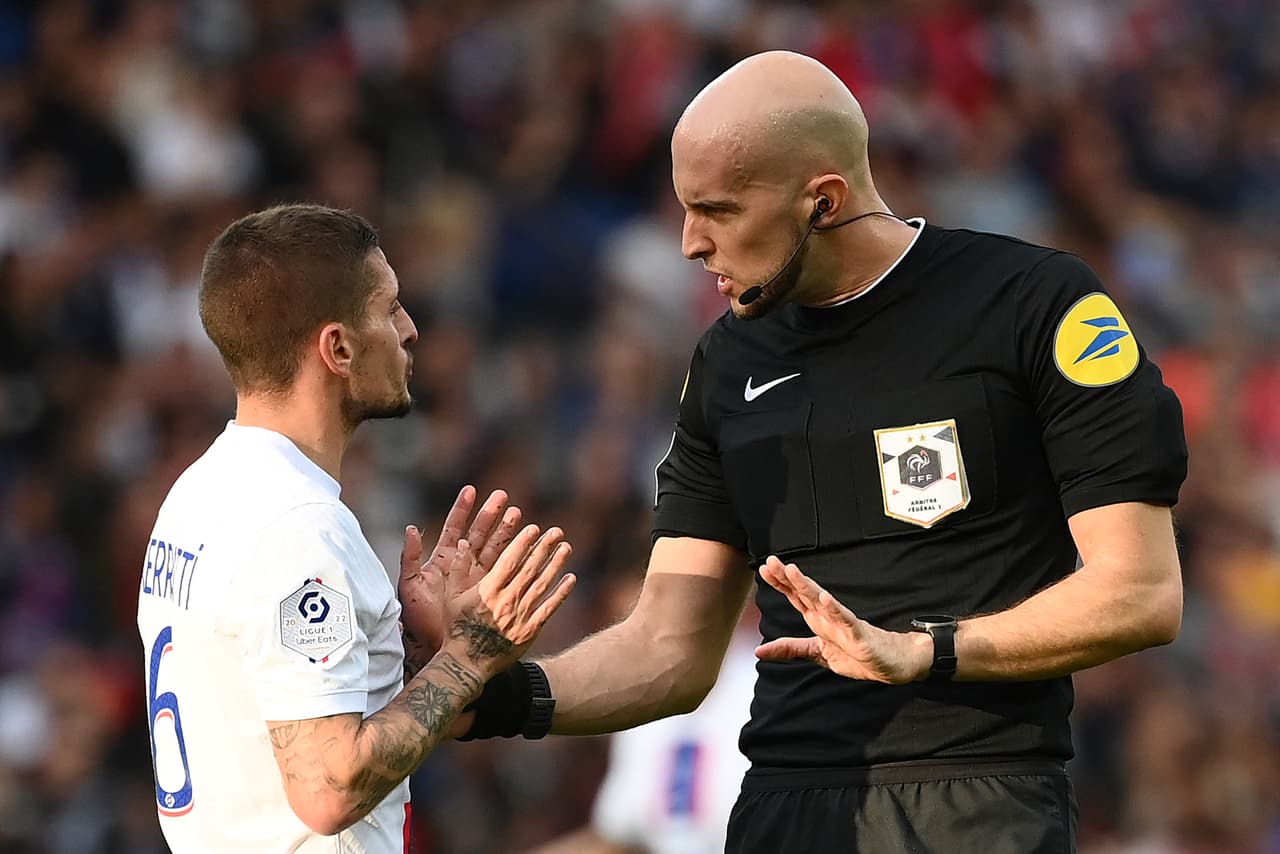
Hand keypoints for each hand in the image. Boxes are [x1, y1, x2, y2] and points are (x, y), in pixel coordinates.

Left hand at [399, 486, 522, 660]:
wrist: (432, 647)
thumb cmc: (417, 619)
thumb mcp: (410, 586)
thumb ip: (410, 557)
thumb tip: (410, 528)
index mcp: (442, 560)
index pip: (453, 528)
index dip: (462, 509)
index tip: (472, 490)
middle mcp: (461, 566)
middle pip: (478, 534)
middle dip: (490, 514)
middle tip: (503, 496)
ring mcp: (477, 578)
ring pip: (494, 548)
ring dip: (506, 531)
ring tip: (519, 514)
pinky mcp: (488, 592)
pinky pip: (504, 571)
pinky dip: (515, 558)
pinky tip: (527, 546)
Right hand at [444, 524, 575, 677]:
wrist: (467, 665)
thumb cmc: (457, 629)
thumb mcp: (452, 598)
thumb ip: (459, 570)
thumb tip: (464, 543)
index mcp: (488, 590)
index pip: (509, 561)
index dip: (523, 543)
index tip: (534, 528)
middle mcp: (507, 600)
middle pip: (530, 569)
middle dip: (544, 548)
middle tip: (557, 531)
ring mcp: (521, 615)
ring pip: (543, 585)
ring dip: (556, 565)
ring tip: (566, 548)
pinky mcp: (530, 630)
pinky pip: (549, 608)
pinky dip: (561, 593)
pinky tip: (571, 578)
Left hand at [755, 556, 930, 684]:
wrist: (893, 664)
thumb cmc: (857, 655)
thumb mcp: (818, 653)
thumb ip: (790, 649)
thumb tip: (758, 651)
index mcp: (819, 620)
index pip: (796, 597)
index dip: (780, 583)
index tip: (763, 568)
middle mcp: (829, 617)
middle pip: (805, 593)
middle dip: (788, 577)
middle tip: (771, 561)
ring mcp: (844, 623)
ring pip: (822, 601)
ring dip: (807, 586)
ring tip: (792, 571)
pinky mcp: (859, 634)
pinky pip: (846, 620)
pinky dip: (835, 609)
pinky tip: (825, 598)